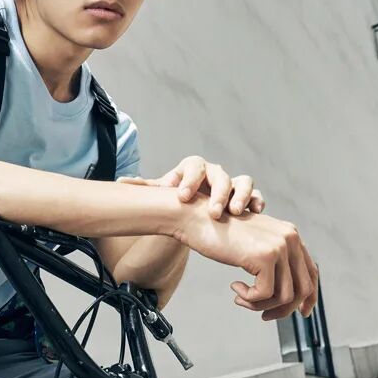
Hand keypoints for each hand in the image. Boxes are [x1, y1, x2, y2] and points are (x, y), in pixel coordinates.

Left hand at [118, 155, 264, 219]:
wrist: (194, 207)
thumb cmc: (178, 199)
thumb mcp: (162, 193)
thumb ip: (146, 188)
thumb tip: (121, 182)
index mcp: (193, 168)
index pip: (193, 166)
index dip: (189, 180)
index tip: (182, 197)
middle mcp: (214, 172)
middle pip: (220, 175)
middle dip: (218, 193)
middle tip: (213, 212)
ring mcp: (232, 183)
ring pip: (243, 182)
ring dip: (240, 195)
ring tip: (234, 212)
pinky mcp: (246, 197)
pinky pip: (256, 195)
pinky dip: (256, 202)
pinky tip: (254, 212)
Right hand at [174, 194, 318, 319]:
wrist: (198, 219)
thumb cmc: (219, 234)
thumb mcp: (253, 245)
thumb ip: (272, 261)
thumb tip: (286, 294)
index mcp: (291, 235)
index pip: (311, 273)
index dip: (308, 298)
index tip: (300, 313)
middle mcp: (290, 238)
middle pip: (303, 289)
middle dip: (284, 309)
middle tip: (264, 316)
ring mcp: (279, 246)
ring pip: (284, 296)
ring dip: (260, 305)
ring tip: (241, 299)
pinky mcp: (265, 257)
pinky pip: (264, 294)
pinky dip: (249, 298)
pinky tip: (234, 288)